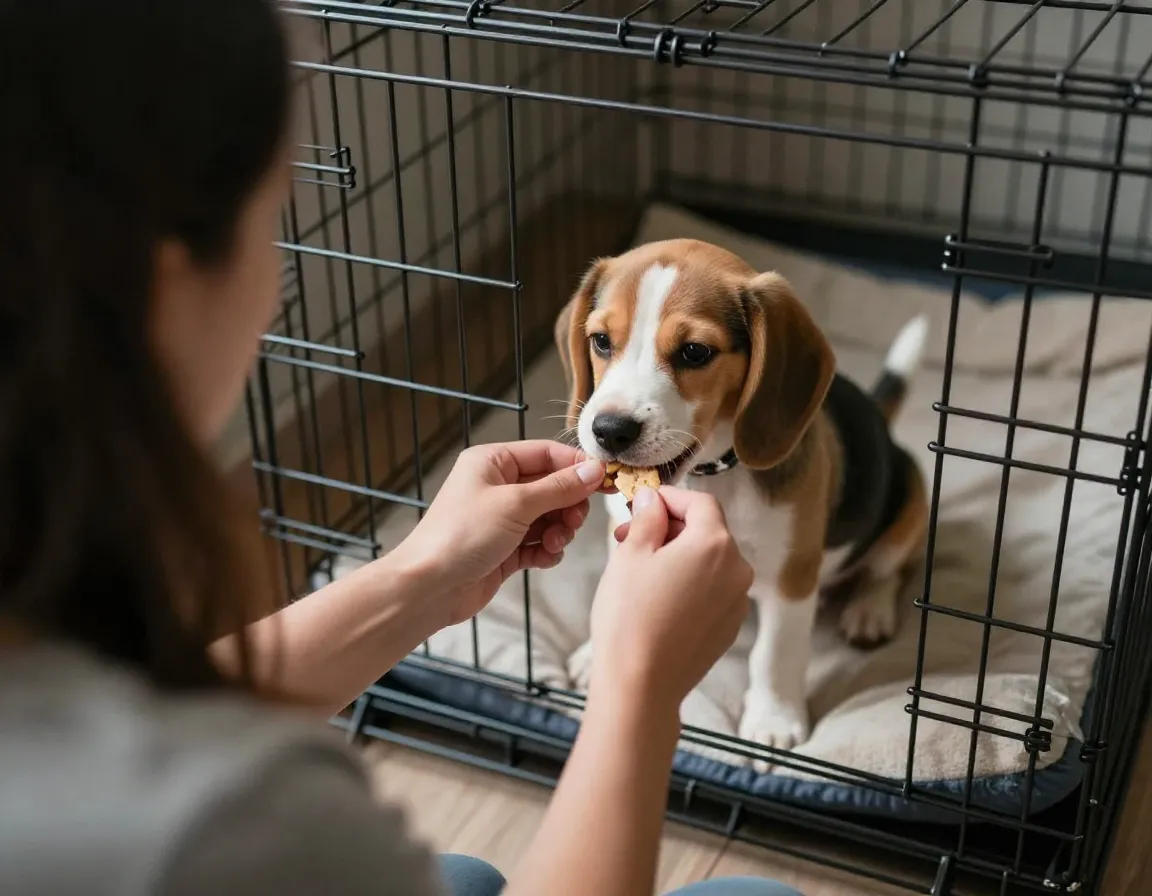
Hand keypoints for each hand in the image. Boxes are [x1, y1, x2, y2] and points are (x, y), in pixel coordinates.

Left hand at [399, 441, 603, 625]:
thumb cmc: (462, 536)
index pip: (546, 453)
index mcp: (493, 462)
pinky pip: (539, 542)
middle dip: (568, 505)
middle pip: (552, 486)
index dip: (577, 467)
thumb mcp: (516, 504)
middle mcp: (497, 486)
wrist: (429, 587)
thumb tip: (594, 471)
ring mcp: (501, 518)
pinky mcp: (505, 548)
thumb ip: (559, 487)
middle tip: (573, 521)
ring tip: (553, 544)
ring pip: (549, 516)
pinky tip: (544, 558)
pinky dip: (547, 550)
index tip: (604, 482)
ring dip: (559, 530)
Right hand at [587, 487, 753, 716]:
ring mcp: (737, 600)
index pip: (699, 502)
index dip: (669, 498)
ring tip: (640, 569)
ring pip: (709, 562)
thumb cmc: (630, 617)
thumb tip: (653, 499)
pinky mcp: (730, 626)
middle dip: (669, 528)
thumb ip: (647, 518)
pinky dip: (690, 583)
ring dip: (679, 555)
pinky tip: (658, 598)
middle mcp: (737, 569)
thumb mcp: (630, 555)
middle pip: (707, 531)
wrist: (642, 685)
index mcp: (714, 543)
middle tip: (628, 537)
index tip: (642, 504)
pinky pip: (712, 590)